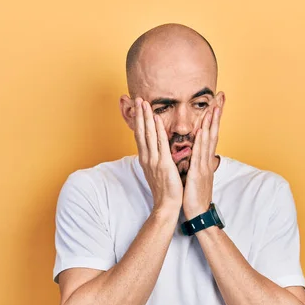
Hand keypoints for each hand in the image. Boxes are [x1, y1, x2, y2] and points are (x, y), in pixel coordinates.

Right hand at [133, 98, 182, 213]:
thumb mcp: (157, 172)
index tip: (138, 108)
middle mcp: (147, 158)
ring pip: (148, 134)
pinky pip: (160, 143)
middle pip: (141, 132)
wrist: (166, 205)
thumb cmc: (164, 190)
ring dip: (145, 117)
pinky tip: (156, 118)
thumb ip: (156, 159)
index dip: (139, 121)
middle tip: (138, 99)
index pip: (140, 136)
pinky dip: (157, 130)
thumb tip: (156, 151)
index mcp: (146, 159)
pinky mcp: (163, 164)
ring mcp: (154, 160)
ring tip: (144, 103)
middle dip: (139, 115)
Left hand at [182, 106, 221, 219]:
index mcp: (205, 161)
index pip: (210, 137)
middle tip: (220, 100)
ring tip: (213, 109)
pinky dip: (201, 142)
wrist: (198, 213)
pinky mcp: (198, 173)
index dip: (213, 121)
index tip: (215, 106)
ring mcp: (204, 167)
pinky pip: (199, 155)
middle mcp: (207, 161)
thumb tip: (195, 155)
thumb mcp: (196, 177)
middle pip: (213, 134)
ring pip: (208, 141)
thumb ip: (196, 164)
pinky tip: (202, 131)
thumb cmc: (195, 196)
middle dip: (216, 117)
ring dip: (211, 124)